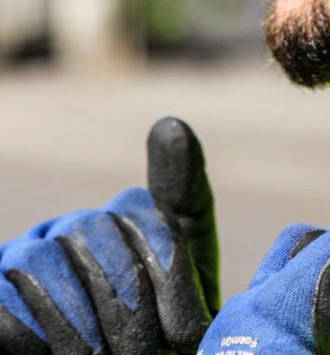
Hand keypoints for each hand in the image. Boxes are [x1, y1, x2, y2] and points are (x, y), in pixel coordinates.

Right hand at [0, 117, 218, 354]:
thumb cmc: (162, 337)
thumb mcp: (187, 272)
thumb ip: (183, 198)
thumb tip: (169, 122)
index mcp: (118, 215)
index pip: (140, 213)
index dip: (167, 274)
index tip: (184, 331)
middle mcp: (68, 228)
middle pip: (90, 235)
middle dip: (124, 304)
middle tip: (144, 354)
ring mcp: (25, 261)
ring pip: (39, 264)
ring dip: (77, 323)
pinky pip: (1, 300)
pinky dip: (30, 333)